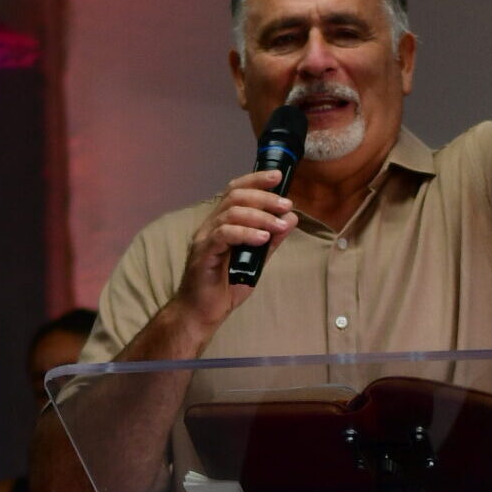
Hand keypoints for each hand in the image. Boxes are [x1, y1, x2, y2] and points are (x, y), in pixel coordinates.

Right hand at [174, 169, 298, 331]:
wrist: (200, 314)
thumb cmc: (224, 287)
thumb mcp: (256, 261)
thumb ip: (272, 240)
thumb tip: (291, 218)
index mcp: (221, 223)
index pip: (235, 191)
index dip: (256, 180)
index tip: (278, 177)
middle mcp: (210, 226)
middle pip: (235, 196)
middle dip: (264, 197)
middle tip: (286, 205)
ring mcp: (204, 239)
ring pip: (231, 213)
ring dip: (260, 216)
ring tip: (279, 225)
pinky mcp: (203, 254)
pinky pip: (223, 235)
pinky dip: (245, 233)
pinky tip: (262, 238)